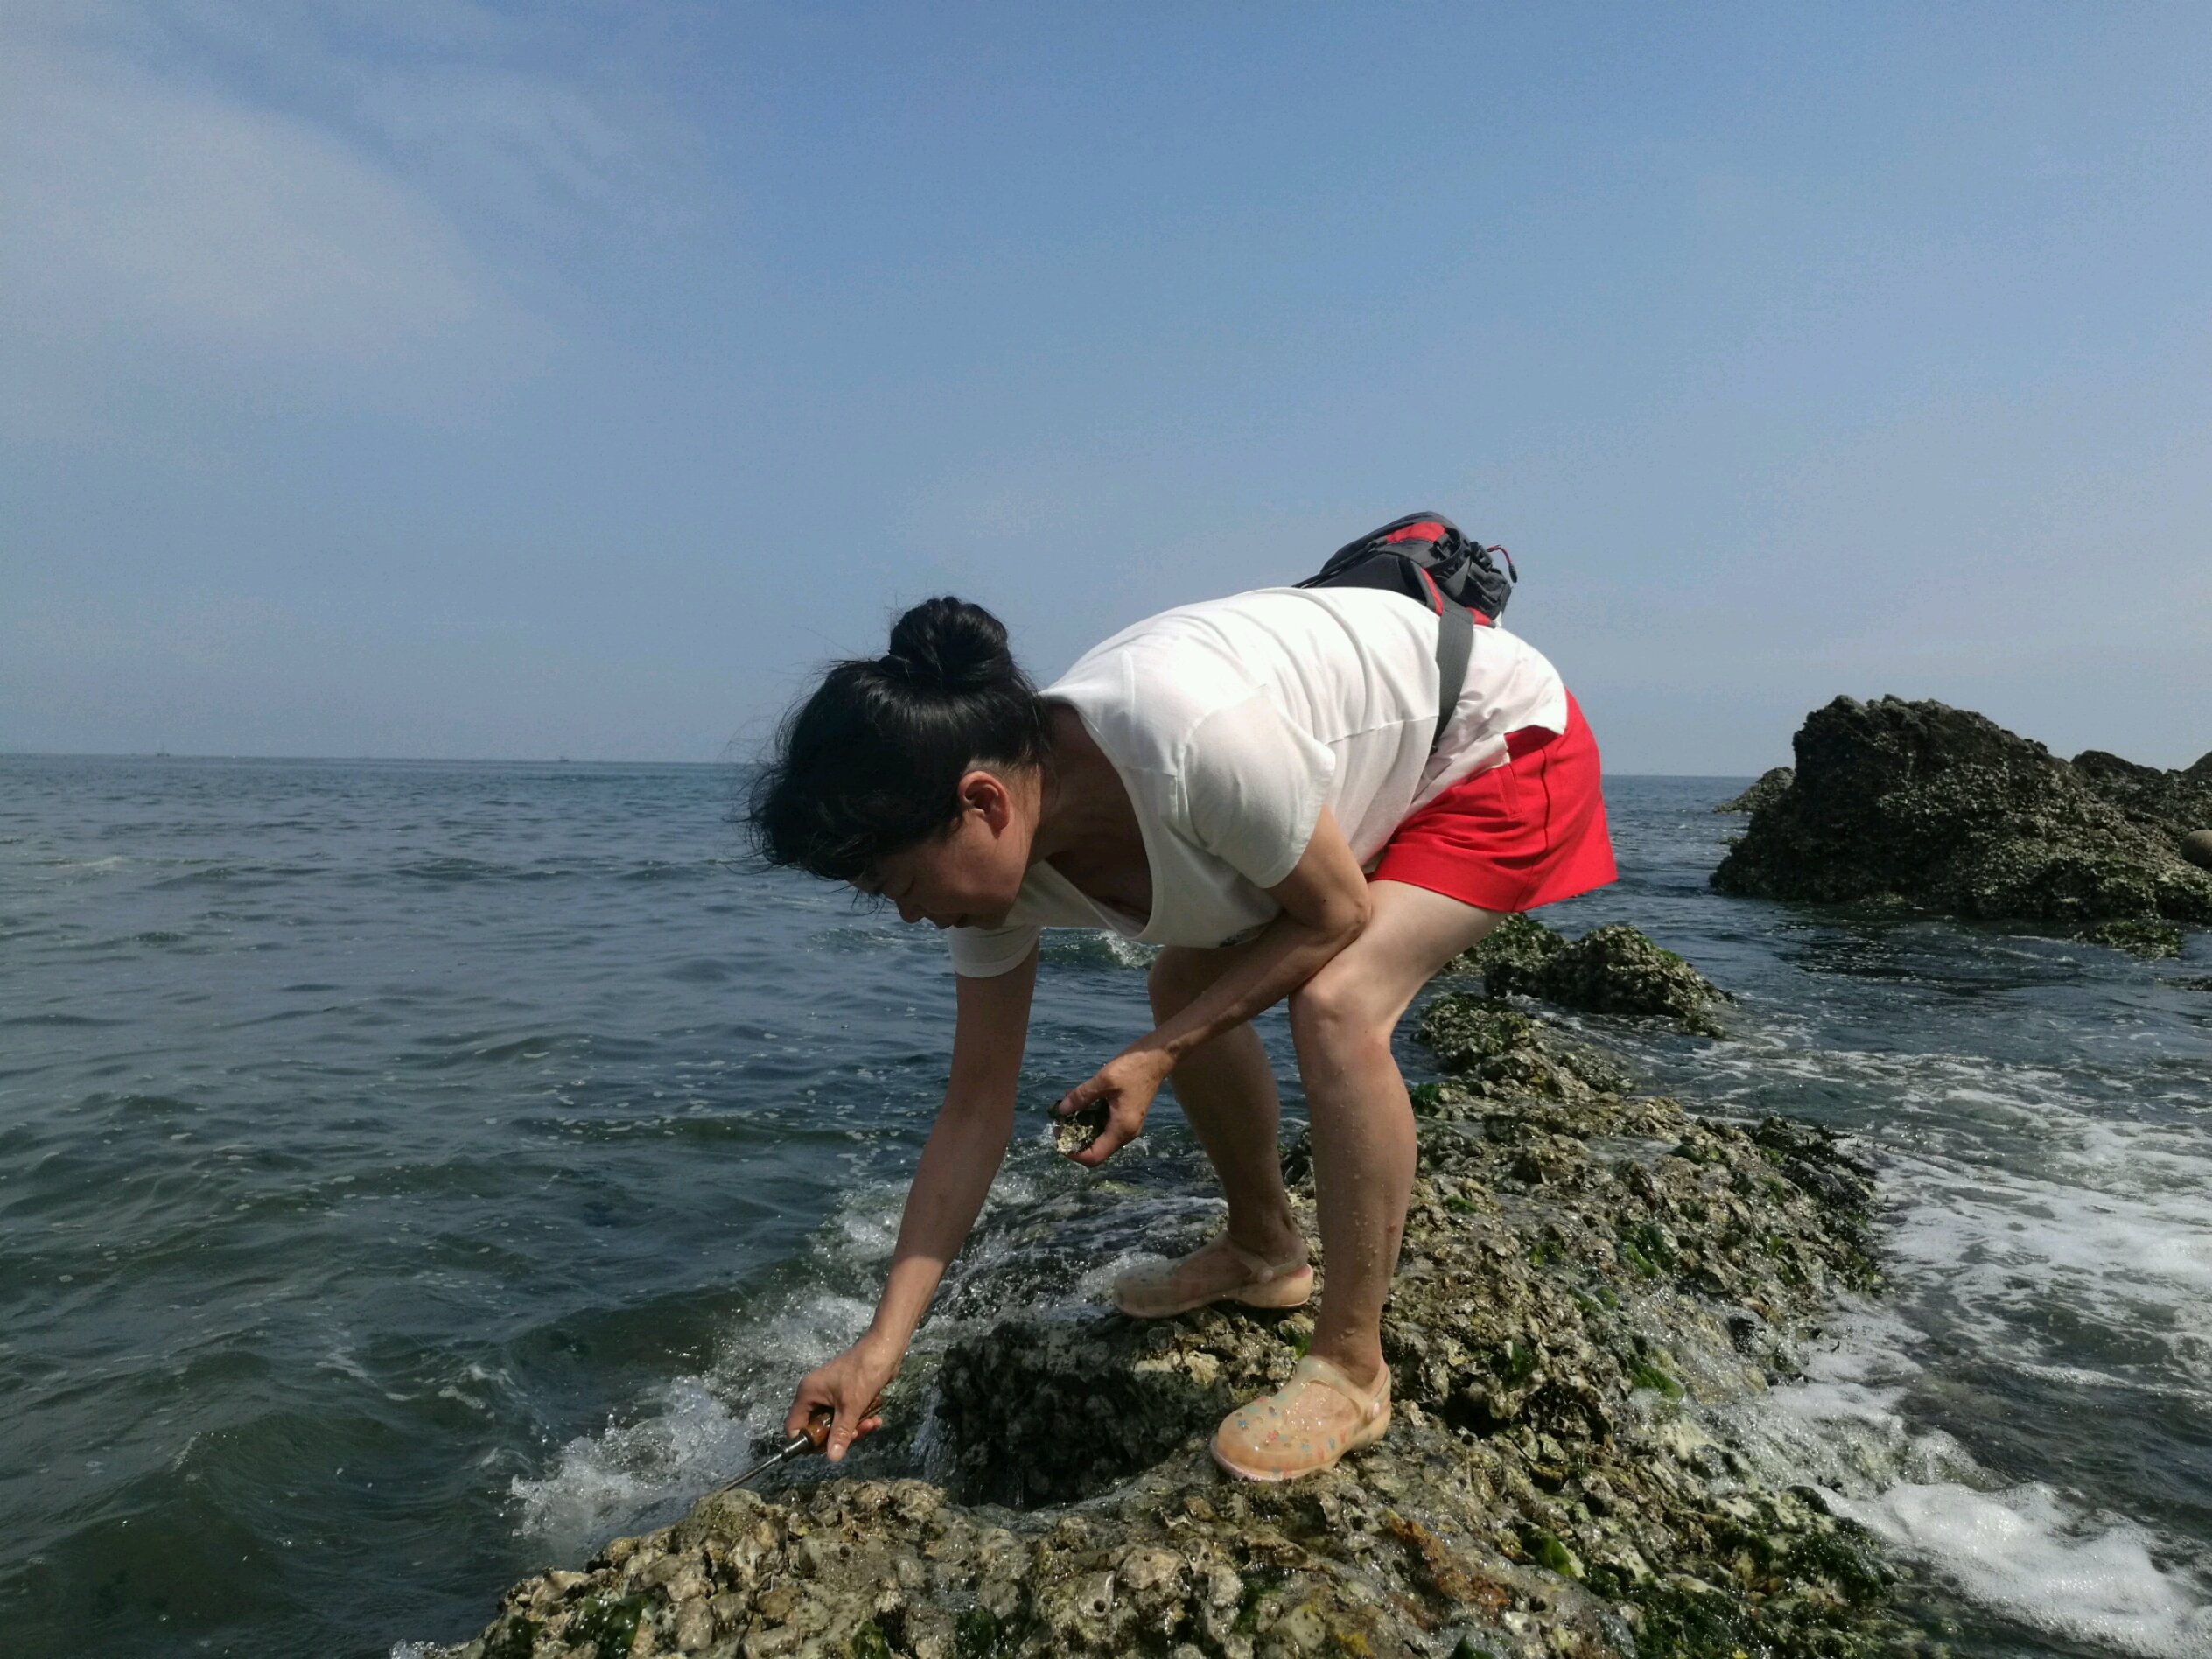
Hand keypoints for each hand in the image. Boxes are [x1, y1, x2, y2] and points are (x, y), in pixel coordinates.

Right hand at [785, 1332, 898, 1462]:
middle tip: (856, 1434)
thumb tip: (832, 1458)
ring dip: (853, 1428)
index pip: (794, 1426)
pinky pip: (846, 1415)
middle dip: (838, 1435)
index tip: (825, 1448)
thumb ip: (840, 1433)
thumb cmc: (864, 1373)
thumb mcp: (852, 1406)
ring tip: (871, 1423)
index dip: (806, 1442)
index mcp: (807, 1394)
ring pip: (835, 1424)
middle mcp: (814, 1395)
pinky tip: (875, 1419)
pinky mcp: (844, 1395)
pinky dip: (859, 1419)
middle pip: (817, 1428)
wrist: (885, 1348)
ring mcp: (830, 1395)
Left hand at [1053, 1048, 1172, 1167]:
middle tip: (1060, 1122)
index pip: (1094, 1156)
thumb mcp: (1104, 1079)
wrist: (1156, 1058)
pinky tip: (1080, 1102)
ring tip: (1067, 1110)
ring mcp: (1127, 1126)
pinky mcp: (1126, 1117)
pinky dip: (1090, 1118)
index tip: (1059, 1135)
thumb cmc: (1133, 1068)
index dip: (1074, 1153)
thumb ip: (1082, 1096)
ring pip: (1099, 1138)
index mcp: (1121, 1129)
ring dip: (1081, 1127)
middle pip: (1096, 1150)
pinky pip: (1105, 1126)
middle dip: (1075, 1139)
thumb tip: (1062, 1110)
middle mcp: (1126, 1133)